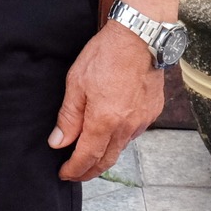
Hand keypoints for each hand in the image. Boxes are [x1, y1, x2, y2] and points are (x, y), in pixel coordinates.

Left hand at [52, 21, 165, 181]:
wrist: (140, 37)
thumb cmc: (106, 54)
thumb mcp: (76, 82)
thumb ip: (69, 117)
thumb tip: (58, 142)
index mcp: (105, 121)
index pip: (88, 157)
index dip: (75, 169)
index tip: (65, 174)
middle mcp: (127, 126)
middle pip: (107, 159)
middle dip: (89, 170)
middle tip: (76, 172)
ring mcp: (143, 120)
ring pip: (121, 147)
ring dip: (105, 154)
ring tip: (91, 153)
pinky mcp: (152, 112)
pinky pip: (134, 132)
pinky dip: (120, 137)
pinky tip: (112, 131)